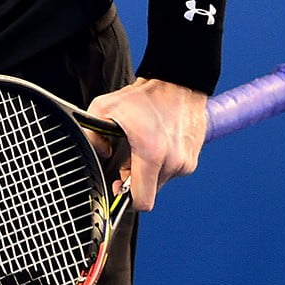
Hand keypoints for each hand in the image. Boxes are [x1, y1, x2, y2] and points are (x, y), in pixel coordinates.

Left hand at [85, 77, 207, 211]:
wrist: (178, 83)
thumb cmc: (143, 96)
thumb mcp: (105, 107)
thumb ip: (92, 134)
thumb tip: (99, 153)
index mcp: (151, 154)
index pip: (143, 201)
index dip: (126, 200)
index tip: (118, 187)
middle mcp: (173, 162)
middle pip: (149, 191)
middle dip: (134, 180)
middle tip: (126, 158)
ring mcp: (186, 162)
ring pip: (159, 181)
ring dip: (148, 171)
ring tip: (143, 146)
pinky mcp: (192, 159)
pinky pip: (171, 171)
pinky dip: (162, 164)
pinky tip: (156, 143)